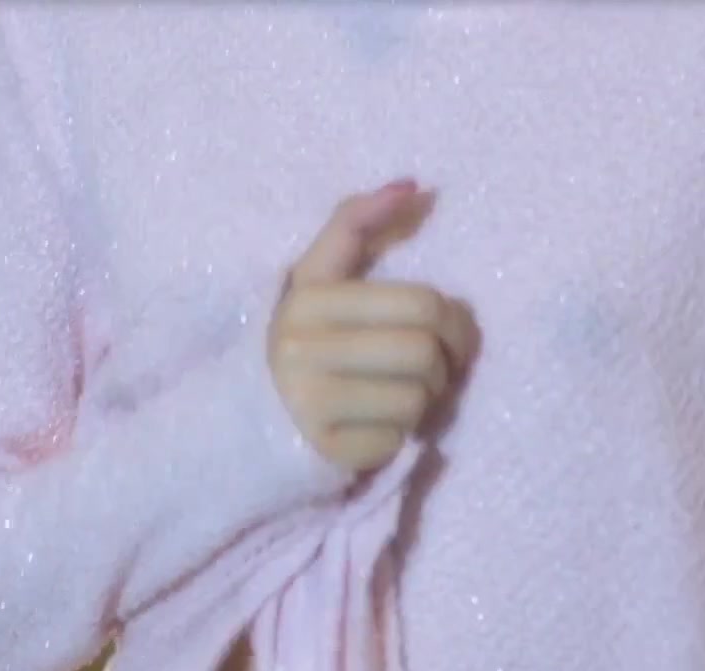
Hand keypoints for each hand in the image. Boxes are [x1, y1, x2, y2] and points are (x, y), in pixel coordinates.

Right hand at [269, 179, 477, 471]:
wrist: (249, 420)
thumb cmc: (302, 340)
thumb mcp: (316, 278)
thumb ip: (355, 225)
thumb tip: (415, 185)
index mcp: (307, 300)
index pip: (421, 304)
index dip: (455, 321)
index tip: (448, 331)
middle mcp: (302, 350)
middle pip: (423, 352)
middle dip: (443, 363)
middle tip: (436, 368)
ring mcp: (311, 405)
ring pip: (417, 398)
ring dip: (423, 400)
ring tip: (400, 394)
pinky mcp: (327, 451)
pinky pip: (398, 438)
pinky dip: (400, 435)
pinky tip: (378, 425)